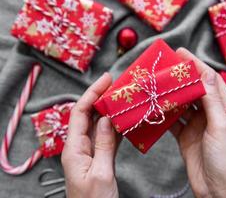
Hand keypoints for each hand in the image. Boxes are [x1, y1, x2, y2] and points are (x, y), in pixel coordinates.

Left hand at [62, 73, 120, 197]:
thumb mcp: (100, 173)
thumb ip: (103, 145)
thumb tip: (106, 119)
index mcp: (74, 149)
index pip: (80, 113)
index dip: (92, 93)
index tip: (106, 79)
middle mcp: (80, 147)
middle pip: (89, 115)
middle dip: (101, 98)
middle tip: (117, 85)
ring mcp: (91, 152)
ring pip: (99, 124)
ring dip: (110, 111)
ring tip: (123, 98)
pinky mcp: (100, 158)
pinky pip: (107, 137)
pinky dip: (116, 126)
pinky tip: (124, 119)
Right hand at [171, 48, 225, 197]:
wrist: (218, 191)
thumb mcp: (220, 127)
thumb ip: (211, 101)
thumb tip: (205, 74)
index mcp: (224, 109)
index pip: (210, 80)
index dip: (196, 66)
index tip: (181, 54)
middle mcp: (210, 115)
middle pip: (194, 90)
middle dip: (180, 78)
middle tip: (165, 67)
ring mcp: (197, 125)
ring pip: (182, 104)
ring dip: (171, 95)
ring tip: (157, 84)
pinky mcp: (185, 136)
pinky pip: (173, 121)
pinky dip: (165, 114)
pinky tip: (155, 107)